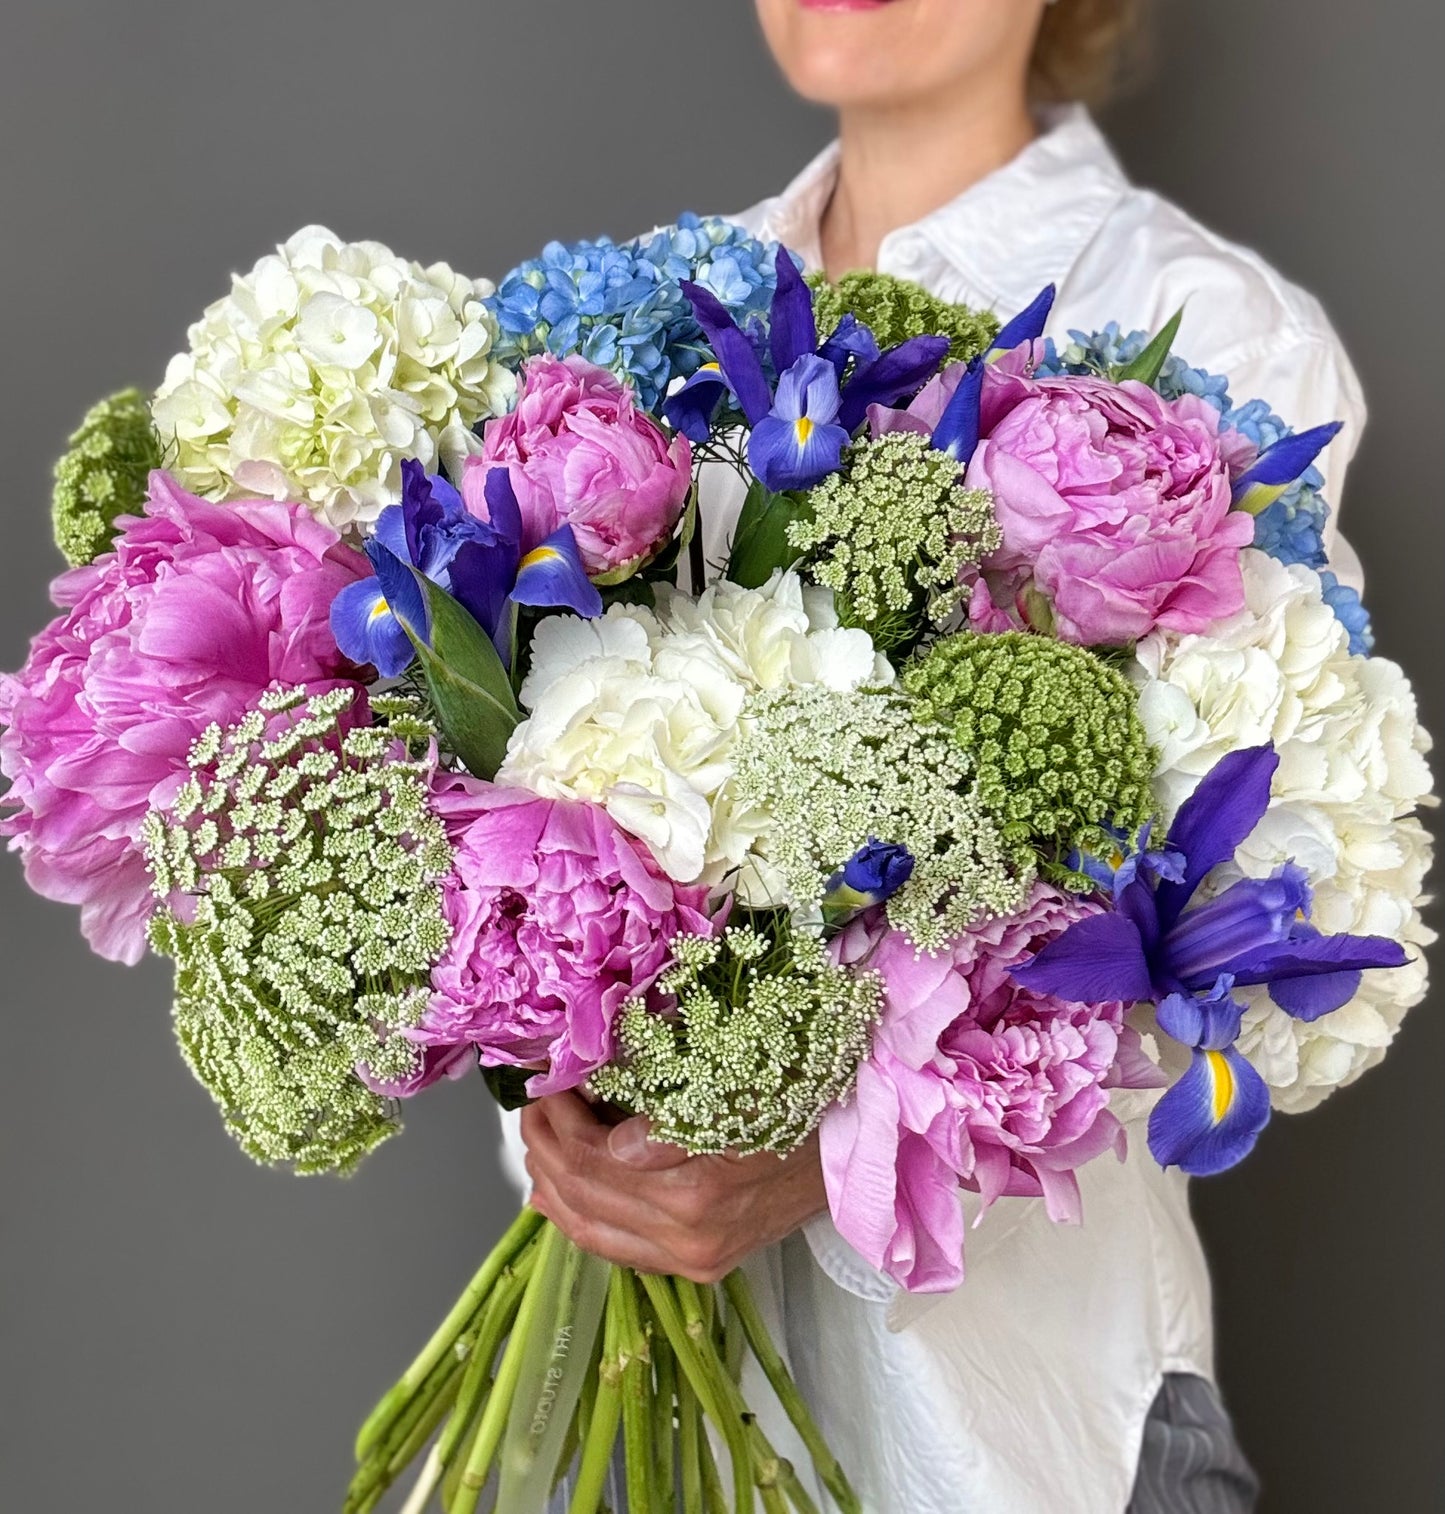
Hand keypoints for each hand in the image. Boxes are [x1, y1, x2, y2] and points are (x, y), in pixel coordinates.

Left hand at [520, 1090, 827, 1283]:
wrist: (857, 1159)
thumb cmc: (800, 1108)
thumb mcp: (740, 1092)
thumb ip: (671, 1118)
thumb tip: (607, 1130)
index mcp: (698, 1189)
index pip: (593, 1157)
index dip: (558, 1116)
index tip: (545, 1079)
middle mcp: (690, 1237)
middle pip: (583, 1193)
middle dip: (544, 1145)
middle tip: (531, 1105)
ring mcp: (693, 1259)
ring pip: (589, 1228)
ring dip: (550, 1182)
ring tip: (536, 1140)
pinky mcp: (699, 1268)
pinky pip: (614, 1248)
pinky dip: (575, 1220)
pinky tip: (552, 1196)